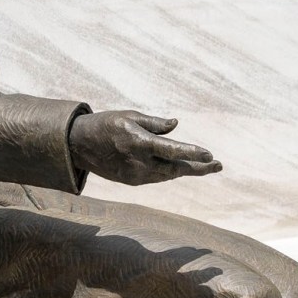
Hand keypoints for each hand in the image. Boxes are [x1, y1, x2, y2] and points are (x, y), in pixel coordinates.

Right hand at [68, 111, 221, 185]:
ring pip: (167, 174)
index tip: (210, 155)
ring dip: (187, 170)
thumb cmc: (107, 124)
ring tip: (207, 166)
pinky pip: (157, 177)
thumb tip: (176, 125)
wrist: (78, 145)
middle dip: (198, 168)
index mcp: (138, 143)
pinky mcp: (131, 181)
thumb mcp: (131, 116)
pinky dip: (171, 172)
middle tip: (219, 165)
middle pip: (174, 168)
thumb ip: (155, 123)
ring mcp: (134, 175)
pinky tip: (182, 168)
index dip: (191, 153)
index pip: (171, 151)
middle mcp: (137, 163)